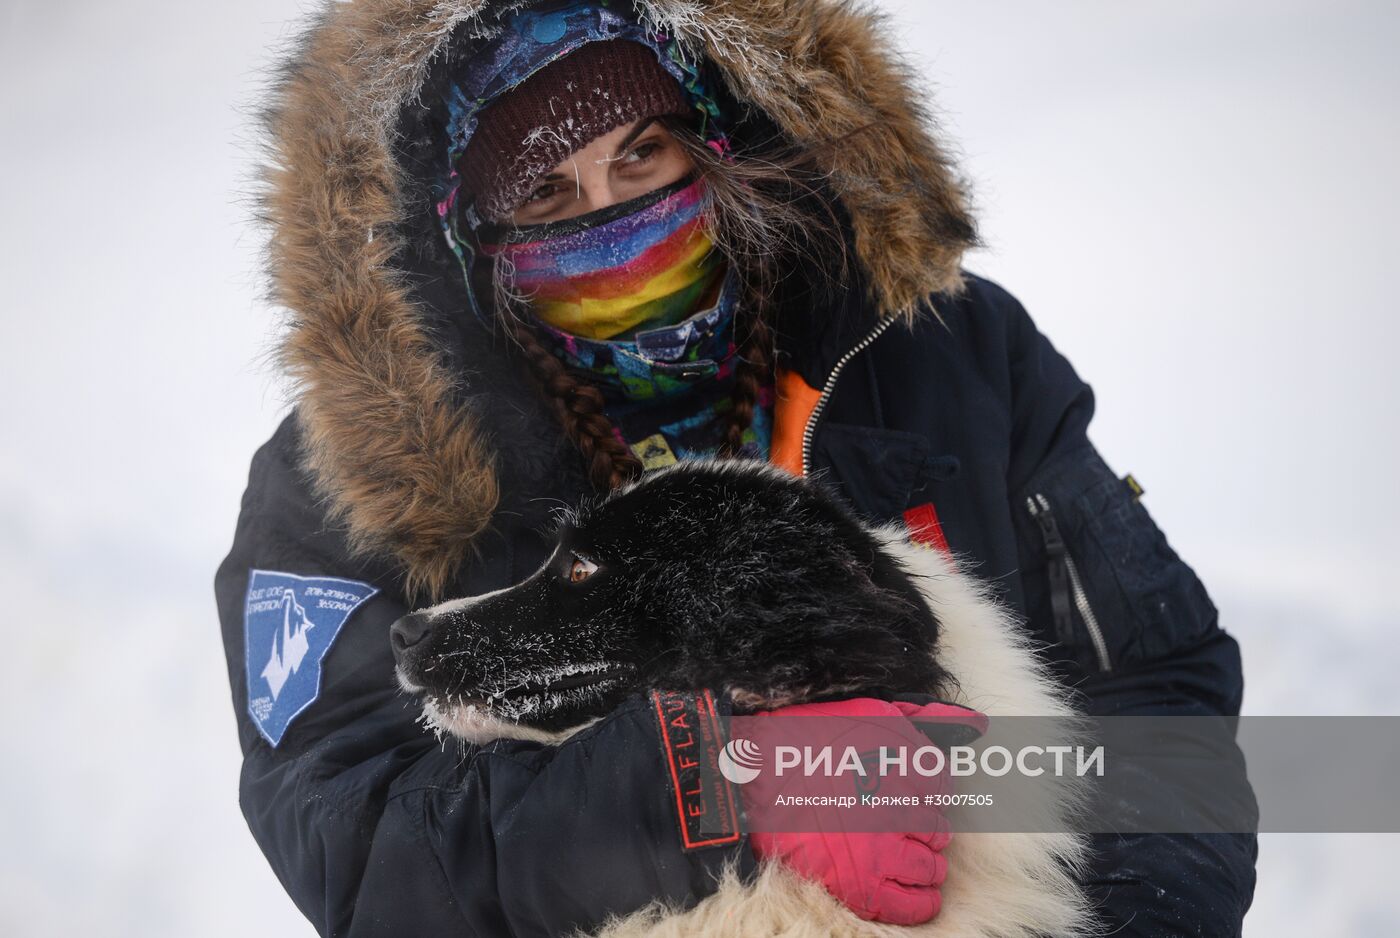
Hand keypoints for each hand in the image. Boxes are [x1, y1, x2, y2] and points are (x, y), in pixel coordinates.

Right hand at [742, 697, 986, 924]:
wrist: (752, 774)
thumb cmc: (810, 738)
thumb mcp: (873, 713)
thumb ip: (928, 718)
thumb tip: (979, 721)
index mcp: (908, 761)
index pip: (942, 785)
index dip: (923, 790)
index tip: (903, 791)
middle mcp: (901, 804)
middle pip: (940, 829)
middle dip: (925, 828)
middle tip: (897, 825)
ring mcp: (882, 847)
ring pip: (932, 867)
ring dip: (925, 864)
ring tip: (902, 856)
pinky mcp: (862, 883)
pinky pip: (913, 905)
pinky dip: (920, 902)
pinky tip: (914, 891)